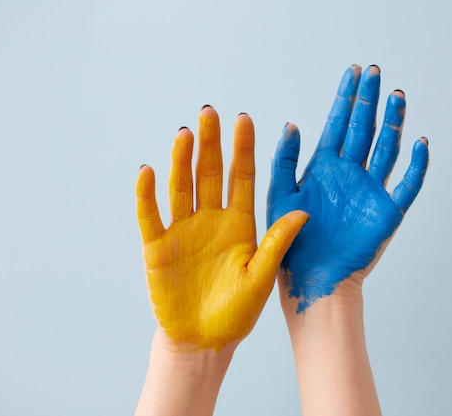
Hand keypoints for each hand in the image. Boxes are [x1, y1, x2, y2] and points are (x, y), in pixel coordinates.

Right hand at [137, 106, 307, 350]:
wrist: (205, 340)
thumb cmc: (237, 312)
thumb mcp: (261, 276)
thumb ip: (278, 242)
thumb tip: (304, 211)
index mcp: (240, 224)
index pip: (242, 177)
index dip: (243, 148)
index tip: (245, 118)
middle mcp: (211, 220)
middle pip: (210, 174)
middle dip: (211, 143)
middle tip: (211, 111)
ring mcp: (183, 231)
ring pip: (181, 187)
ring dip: (181, 160)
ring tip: (185, 132)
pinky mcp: (157, 247)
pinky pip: (150, 216)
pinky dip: (147, 194)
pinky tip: (148, 171)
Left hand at [267, 65, 429, 312]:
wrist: (313, 281)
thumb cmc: (292, 243)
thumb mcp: (280, 196)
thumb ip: (285, 160)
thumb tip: (291, 124)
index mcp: (324, 168)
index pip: (338, 124)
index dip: (346, 98)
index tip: (354, 72)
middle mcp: (349, 174)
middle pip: (364, 129)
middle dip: (369, 101)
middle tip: (377, 73)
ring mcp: (370, 190)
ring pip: (386, 149)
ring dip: (393, 123)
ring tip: (396, 97)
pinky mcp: (387, 211)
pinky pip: (407, 184)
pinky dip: (416, 166)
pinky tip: (420, 143)